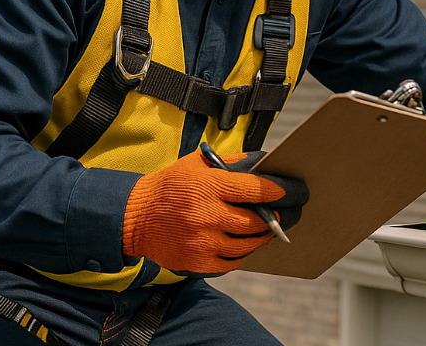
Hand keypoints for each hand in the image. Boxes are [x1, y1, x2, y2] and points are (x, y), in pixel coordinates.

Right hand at [122, 150, 307, 274]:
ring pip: (247, 245)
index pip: (255, 189)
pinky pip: (232, 263)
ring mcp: (202, 242)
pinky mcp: (197, 262)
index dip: (278, 191)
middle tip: (284, 214)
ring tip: (266, 230)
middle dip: (274, 218)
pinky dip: (241, 254)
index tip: (291, 191)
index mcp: (209, 187)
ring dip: (261, 238)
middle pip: (256, 221)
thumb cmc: (170, 186)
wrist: (134, 217)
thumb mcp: (197, 164)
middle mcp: (207, 216)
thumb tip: (263, 163)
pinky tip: (243, 245)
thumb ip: (231, 163)